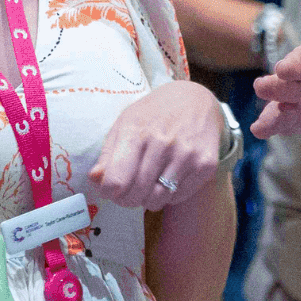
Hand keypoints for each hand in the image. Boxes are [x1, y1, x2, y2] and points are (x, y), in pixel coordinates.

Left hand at [91, 79, 224, 209]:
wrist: (197, 101)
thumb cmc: (154, 114)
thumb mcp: (125, 124)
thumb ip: (107, 154)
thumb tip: (94, 180)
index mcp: (136, 131)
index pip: (116, 181)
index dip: (108, 192)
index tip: (111, 189)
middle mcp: (163, 143)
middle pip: (136, 194)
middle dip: (127, 199)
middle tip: (129, 193)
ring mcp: (187, 154)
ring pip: (157, 199)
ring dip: (148, 199)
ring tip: (149, 185)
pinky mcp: (206, 165)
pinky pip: (178, 197)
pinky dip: (170, 195)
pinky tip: (169, 178)